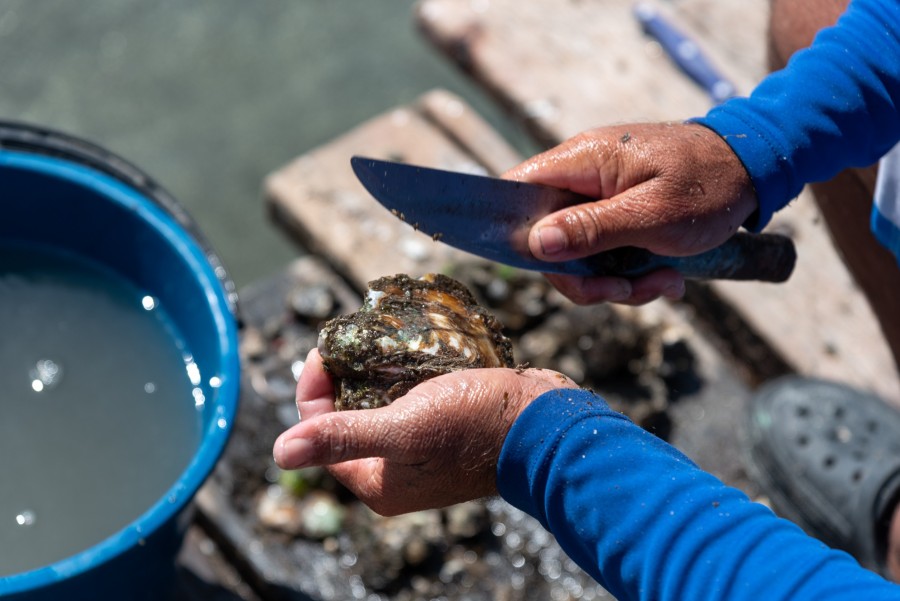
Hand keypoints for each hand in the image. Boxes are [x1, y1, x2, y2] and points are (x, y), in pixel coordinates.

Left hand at [273, 349, 577, 515]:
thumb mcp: (403, 429)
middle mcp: (396, 470)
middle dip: (344, 377)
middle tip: (349, 339)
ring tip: (375, 339)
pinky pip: (411, 398)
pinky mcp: (446, 427)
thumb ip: (342, 437)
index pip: (320, 434)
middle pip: (349, 416)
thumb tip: (279, 453)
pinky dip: (404, 374)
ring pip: (381, 403)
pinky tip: (408, 350)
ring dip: (374, 372)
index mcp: (378, 482)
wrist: (545, 426)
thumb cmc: (475, 427)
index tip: (323, 349)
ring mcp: (422, 448)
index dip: (313, 390)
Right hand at [504, 122, 757, 304]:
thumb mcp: (652, 216)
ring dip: (615, 282)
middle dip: (584, 276)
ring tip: (663, 283)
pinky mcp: (616, 212)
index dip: (514, 232)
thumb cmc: (709, 186)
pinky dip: (631, 274)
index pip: (517, 192)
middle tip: (625, 290)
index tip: (545, 268)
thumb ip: (590, 229)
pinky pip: (604, 253)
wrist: (756, 169)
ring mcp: (598, 194)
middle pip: (546, 237)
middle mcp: (581, 174)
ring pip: (577, 253)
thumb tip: (534, 243)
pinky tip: (668, 277)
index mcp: (582, 160)